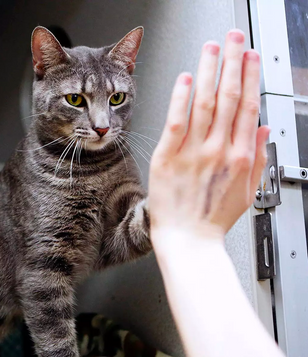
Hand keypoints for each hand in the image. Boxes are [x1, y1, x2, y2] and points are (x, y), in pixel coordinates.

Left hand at [149, 30, 269, 240]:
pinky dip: (181, 98)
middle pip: (228, 97)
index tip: (250, 57)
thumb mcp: (247, 192)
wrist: (188, 241)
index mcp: (240, 157)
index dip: (250, 77)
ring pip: (203, 103)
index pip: (247, 107)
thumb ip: (258, 157)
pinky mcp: (167, 158)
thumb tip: (264, 129)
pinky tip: (186, 78)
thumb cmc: (213, 219)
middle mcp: (218, 150)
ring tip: (211, 49)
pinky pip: (176, 122)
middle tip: (233, 39)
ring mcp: (192, 153)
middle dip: (232, 63)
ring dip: (208, 71)